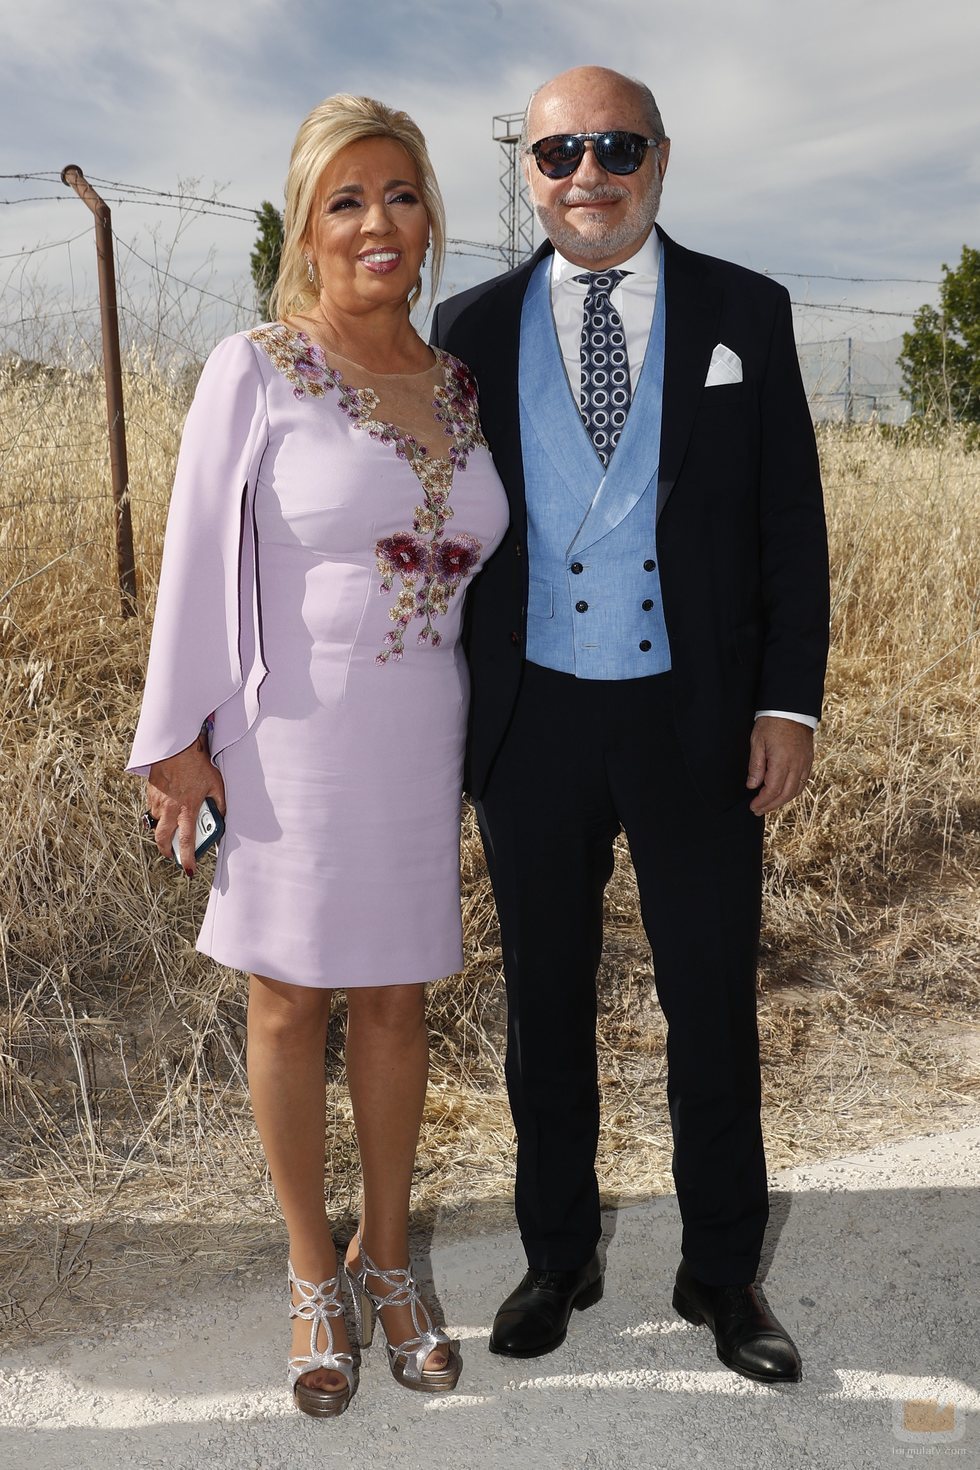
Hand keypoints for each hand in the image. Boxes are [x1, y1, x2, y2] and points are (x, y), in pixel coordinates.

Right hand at [146, 732, 225, 876]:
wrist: (175, 748)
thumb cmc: (197, 765)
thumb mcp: (216, 784)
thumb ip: (219, 802)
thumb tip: (221, 814)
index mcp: (187, 809)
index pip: (186, 841)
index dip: (188, 858)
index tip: (189, 869)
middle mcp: (170, 809)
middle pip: (162, 839)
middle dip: (166, 851)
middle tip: (172, 854)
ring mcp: (158, 802)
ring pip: (157, 824)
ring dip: (164, 828)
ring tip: (173, 825)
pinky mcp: (150, 794)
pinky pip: (153, 809)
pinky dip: (160, 812)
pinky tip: (168, 805)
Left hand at [746, 716, 813, 816]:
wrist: (792, 708)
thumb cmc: (772, 722)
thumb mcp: (757, 742)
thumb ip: (756, 766)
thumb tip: (752, 785)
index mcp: (782, 762)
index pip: (772, 790)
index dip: (763, 801)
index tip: (753, 806)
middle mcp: (797, 765)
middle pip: (785, 794)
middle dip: (771, 805)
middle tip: (758, 810)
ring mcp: (805, 763)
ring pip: (796, 790)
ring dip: (782, 800)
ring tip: (769, 804)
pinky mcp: (809, 760)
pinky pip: (803, 782)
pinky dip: (793, 791)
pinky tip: (783, 792)